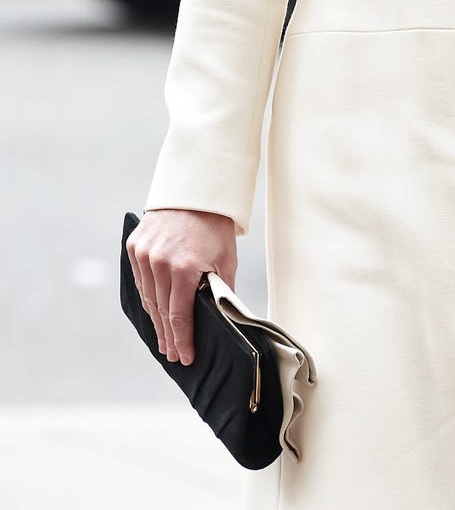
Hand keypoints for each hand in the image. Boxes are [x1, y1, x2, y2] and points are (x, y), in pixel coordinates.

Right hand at [126, 208, 237, 366]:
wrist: (195, 190)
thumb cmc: (215, 226)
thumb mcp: (226, 259)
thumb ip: (221, 291)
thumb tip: (222, 320)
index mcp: (184, 267)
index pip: (180, 316)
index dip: (182, 340)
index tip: (184, 357)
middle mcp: (160, 262)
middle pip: (161, 311)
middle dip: (168, 336)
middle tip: (172, 355)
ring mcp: (144, 254)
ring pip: (148, 298)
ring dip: (155, 321)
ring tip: (163, 340)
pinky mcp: (134, 246)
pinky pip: (139, 281)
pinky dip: (147, 298)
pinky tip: (153, 313)